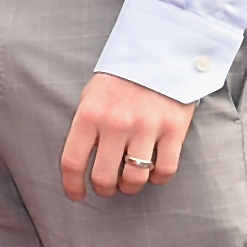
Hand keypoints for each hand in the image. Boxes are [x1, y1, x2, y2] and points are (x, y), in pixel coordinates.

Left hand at [60, 71, 197, 201]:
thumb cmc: (122, 78)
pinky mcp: (174, 129)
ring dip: (130, 187)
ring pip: (134, 178)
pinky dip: (158, 179)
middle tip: (107, 188)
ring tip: (129, 182)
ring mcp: (146, 127)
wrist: (161, 51)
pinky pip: (165, 170)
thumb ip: (87, 126)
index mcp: (89, 115)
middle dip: (104, 189)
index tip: (76, 195)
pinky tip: (154, 174)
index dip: (72, 185)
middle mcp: (116, 123)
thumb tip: (81, 161)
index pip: (72, 161)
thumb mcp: (92, 96)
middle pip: (103, 177)